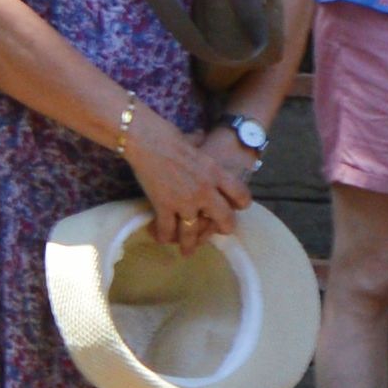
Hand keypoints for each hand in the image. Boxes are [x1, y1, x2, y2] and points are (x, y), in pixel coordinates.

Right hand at [127, 113, 254, 248]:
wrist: (147, 139)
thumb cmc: (168, 135)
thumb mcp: (193, 139)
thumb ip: (199, 143)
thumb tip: (199, 136)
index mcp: (216, 172)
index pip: (240, 194)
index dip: (241, 204)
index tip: (236, 207)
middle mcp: (205, 190)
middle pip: (224, 219)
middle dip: (222, 229)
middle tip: (218, 232)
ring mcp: (185, 201)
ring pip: (192, 233)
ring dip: (189, 244)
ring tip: (187, 251)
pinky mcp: (164, 206)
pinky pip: (167, 230)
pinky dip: (163, 236)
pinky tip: (161, 239)